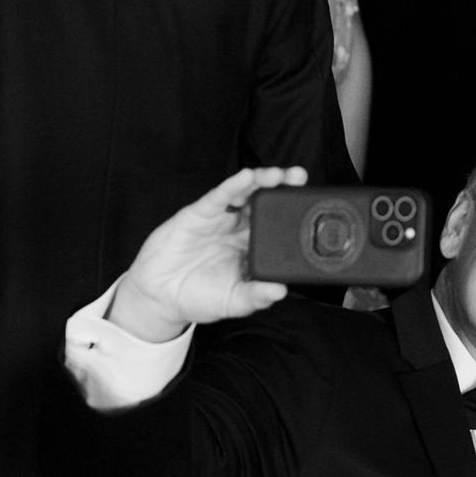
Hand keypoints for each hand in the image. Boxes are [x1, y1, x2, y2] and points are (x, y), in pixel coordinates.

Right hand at [108, 166, 308, 341]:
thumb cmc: (200, 297)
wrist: (160, 296)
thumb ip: (256, 296)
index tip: (315, 207)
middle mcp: (242, 229)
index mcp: (255, 248)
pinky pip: (219, 196)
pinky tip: (246, 177)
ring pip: (246, 193)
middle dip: (285, 187)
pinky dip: (233, 185)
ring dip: (263, 180)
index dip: (296, 214)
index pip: (280, 226)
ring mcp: (222, 219)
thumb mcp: (234, 301)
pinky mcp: (200, 214)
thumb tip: (280, 292)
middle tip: (300, 178)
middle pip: (267, 202)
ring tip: (278, 175)